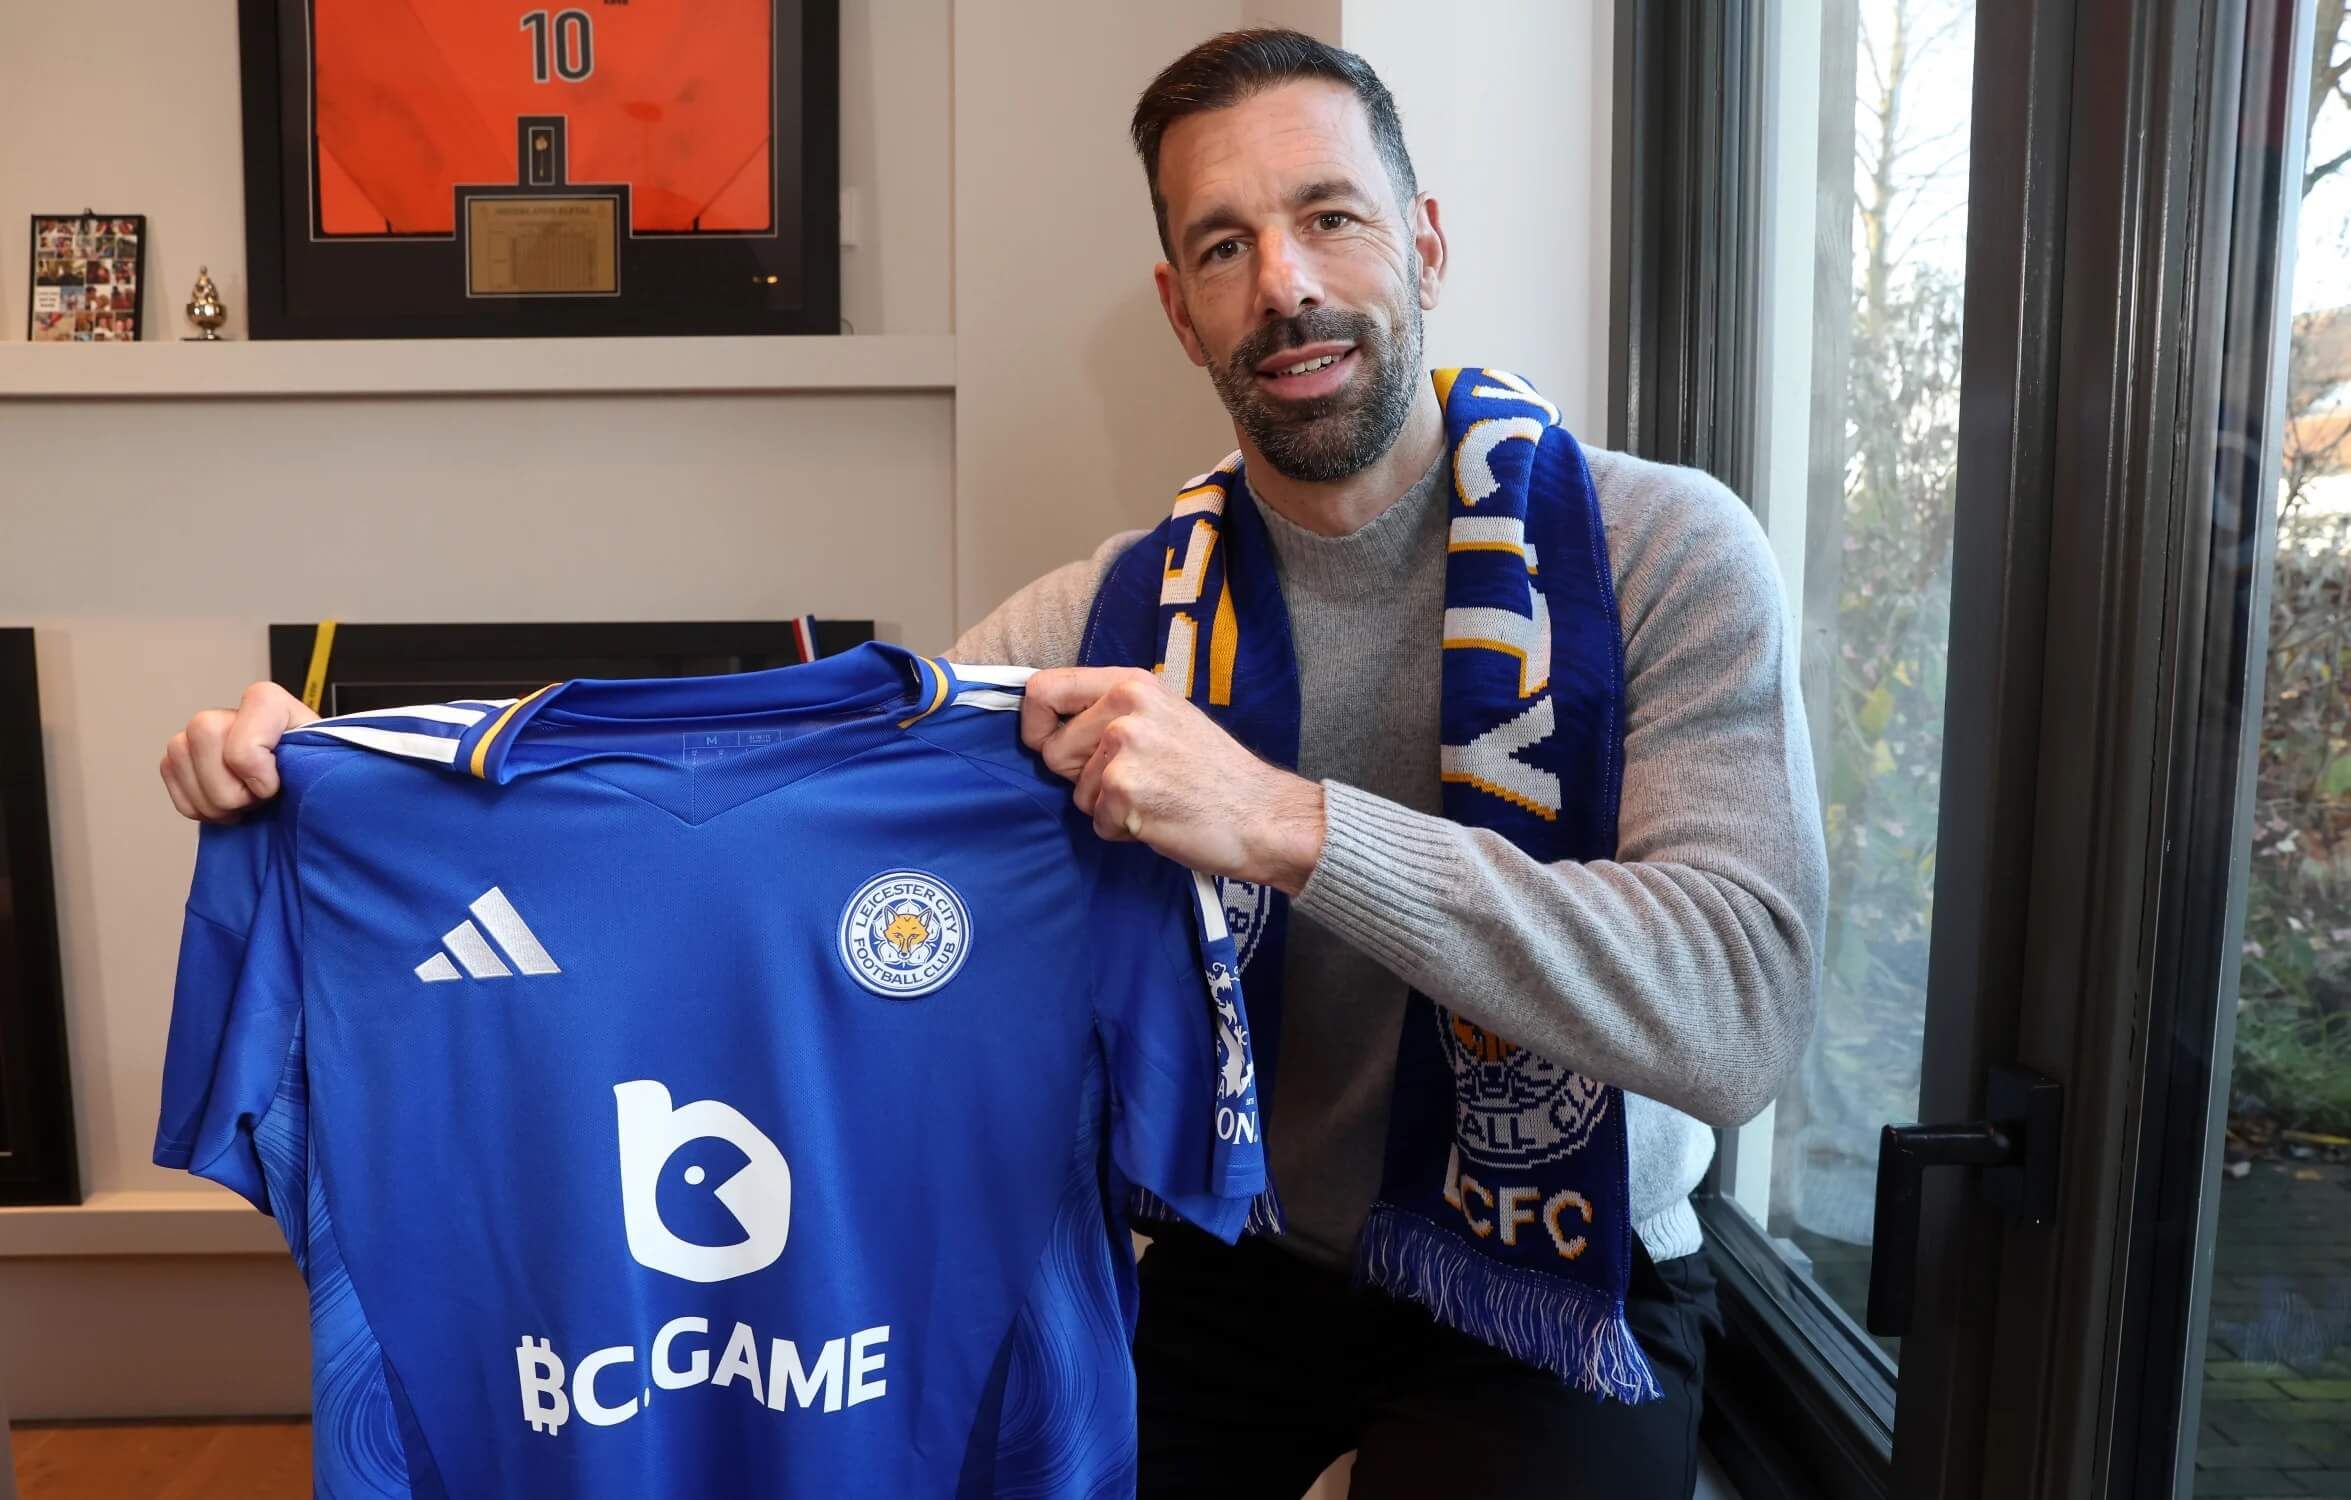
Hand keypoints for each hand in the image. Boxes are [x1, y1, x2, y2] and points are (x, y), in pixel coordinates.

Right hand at [160, 682, 317, 822]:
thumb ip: (308, 756)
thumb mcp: (324, 761)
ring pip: (177, 764)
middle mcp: (225, 713)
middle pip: (203, 741)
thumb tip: (285, 774)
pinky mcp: (178, 760)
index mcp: (266, 702)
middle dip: (231, 790)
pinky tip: (227, 806)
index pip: (241, 744)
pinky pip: (171, 784)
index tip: (278, 784)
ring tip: (246, 801)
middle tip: (260, 796)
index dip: (258, 775)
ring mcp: (195, 736)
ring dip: (215, 803)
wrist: (300, 790)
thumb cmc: (314, 772)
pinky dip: (199, 809)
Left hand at [1020, 667, 1324, 892]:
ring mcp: (1123, 747)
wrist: (1263, 813)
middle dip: (1080, 777)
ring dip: (1107, 806)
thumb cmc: (1214, 772)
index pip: (1043, 688)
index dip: (1033, 724)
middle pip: (1051, 751)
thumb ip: (1112, 712)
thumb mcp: (1165, 716)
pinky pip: (1097, 821)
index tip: (1044, 744)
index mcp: (1130, 683)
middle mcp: (1124, 707)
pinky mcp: (1125, 790)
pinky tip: (1160, 818)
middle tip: (1134, 780)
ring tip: (1155, 798)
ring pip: (1075, 791)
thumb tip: (1052, 725)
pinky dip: (1122, 830)